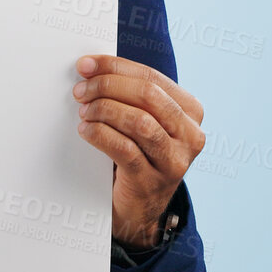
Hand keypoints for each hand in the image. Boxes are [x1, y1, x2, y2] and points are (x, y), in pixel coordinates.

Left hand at [72, 55, 205, 248]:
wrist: (140, 207)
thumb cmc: (140, 154)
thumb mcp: (145, 121)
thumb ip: (131, 95)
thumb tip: (91, 68)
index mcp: (190, 111)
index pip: (152, 78)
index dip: (115, 67)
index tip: (86, 65)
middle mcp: (190, 135)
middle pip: (147, 96)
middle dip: (108, 86)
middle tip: (81, 89)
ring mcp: (174, 161)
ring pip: (139, 121)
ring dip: (104, 110)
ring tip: (84, 110)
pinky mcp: (153, 181)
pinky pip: (124, 149)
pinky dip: (100, 134)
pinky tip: (86, 130)